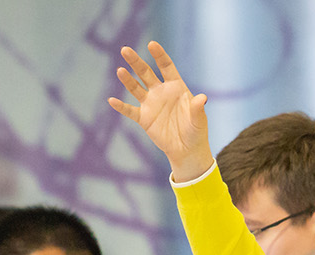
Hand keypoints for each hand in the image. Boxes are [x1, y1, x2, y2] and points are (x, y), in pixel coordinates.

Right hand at [108, 41, 214, 181]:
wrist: (187, 150)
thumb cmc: (196, 131)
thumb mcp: (199, 120)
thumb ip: (198, 108)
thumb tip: (203, 98)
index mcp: (176, 87)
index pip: (166, 67)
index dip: (159, 55)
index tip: (151, 44)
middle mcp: (161, 92)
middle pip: (146, 73)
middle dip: (136, 61)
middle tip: (125, 50)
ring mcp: (151, 104)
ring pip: (136, 88)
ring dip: (127, 80)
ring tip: (120, 71)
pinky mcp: (143, 118)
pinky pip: (130, 110)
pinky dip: (121, 107)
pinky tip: (112, 100)